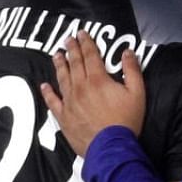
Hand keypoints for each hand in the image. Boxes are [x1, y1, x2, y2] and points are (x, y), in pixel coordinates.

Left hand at [41, 31, 145, 155]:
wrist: (111, 148)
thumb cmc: (126, 121)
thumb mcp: (138, 93)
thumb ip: (132, 70)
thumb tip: (127, 52)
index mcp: (98, 80)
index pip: (90, 55)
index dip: (86, 43)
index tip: (81, 33)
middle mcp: (80, 87)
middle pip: (74, 64)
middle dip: (71, 49)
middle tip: (67, 39)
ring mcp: (70, 102)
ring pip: (62, 78)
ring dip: (59, 65)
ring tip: (56, 55)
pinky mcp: (64, 117)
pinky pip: (53, 102)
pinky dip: (48, 92)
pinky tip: (44, 85)